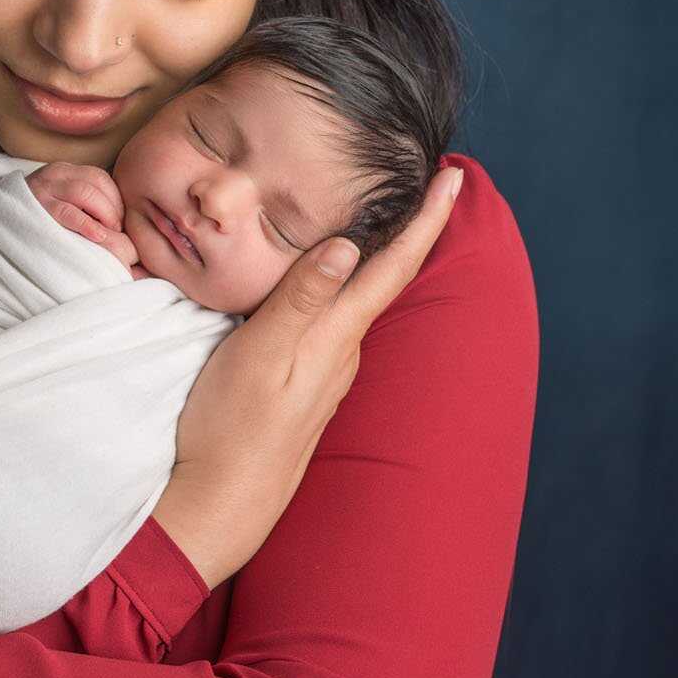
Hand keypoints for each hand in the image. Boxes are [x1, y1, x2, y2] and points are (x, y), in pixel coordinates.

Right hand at [27, 161, 137, 269]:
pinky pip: (67, 212)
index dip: (116, 198)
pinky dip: (87, 224)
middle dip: (114, 208)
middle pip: (96, 183)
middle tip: (119, 230)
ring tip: (111, 234)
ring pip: (85, 193)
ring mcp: (43, 189)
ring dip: (105, 214)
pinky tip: (100, 237)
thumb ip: (82, 202)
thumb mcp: (58, 199)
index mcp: (63, 171)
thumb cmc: (35, 217)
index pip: (100, 176)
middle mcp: (54, 175)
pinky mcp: (36, 207)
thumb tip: (117, 219)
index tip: (121, 219)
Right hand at [153, 164, 466, 589]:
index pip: (394, 266)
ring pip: (361, 300)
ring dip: (379, 257)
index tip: (456, 176)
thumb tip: (346, 245)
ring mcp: (326, 372)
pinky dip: (344, 289)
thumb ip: (300, 298)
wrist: (220, 502)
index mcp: (336, 336)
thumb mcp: (260, 354)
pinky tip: (329, 283)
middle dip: (412, 229)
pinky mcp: (304, 385)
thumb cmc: (231, 427)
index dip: (428, 220)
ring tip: (386, 218)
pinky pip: (334, 322)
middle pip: (387, 278)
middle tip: (430, 184)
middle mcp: (342, 351)